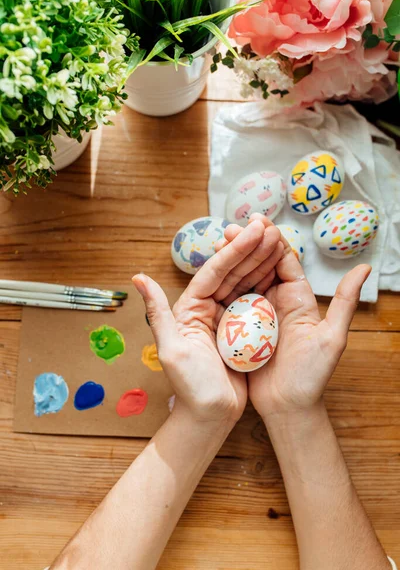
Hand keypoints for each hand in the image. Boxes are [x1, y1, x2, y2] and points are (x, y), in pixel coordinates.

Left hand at [132, 220, 282, 426]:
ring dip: (261, 261)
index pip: (214, 272)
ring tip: (278, 238)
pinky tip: (281, 267)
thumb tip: (138, 277)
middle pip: (231, 272)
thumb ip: (158, 312)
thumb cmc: (191, 387)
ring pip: (245, 282)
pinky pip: (256, 300)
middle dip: (250, 249)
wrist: (211, 416)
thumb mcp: (172, 349)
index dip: (234, 250)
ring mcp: (227, 317)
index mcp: (190, 308)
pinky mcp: (243, 329)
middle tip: (270, 226)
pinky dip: (268, 283)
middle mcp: (207, 308)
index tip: (254, 230)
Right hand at [218, 216, 370, 418]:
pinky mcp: (241, 328)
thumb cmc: (312, 376)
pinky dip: (222, 286)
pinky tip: (210, 274)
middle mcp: (277, 302)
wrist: (288, 408)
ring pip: (243, 280)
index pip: (284, 261)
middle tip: (228, 228)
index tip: (255, 222)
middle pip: (259, 266)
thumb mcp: (332, 338)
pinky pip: (231, 302)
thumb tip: (365, 268)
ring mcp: (257, 314)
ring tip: (217, 243)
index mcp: (298, 299)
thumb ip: (345, 303)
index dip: (269, 241)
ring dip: (231, 261)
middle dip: (245, 245)